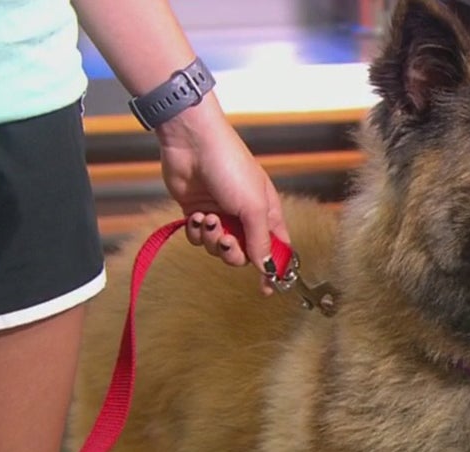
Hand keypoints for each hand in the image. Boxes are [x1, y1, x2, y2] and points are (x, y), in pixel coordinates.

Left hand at [154, 93, 289, 286]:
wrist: (193, 144)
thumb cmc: (231, 167)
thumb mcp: (253, 207)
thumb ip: (260, 240)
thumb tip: (267, 267)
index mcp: (267, 213)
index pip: (276, 248)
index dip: (273, 268)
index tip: (268, 289)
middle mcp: (245, 217)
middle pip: (244, 254)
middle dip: (234, 251)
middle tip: (227, 239)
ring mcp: (222, 216)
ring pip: (218, 248)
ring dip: (212, 239)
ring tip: (208, 219)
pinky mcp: (198, 214)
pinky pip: (199, 238)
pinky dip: (197, 232)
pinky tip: (196, 217)